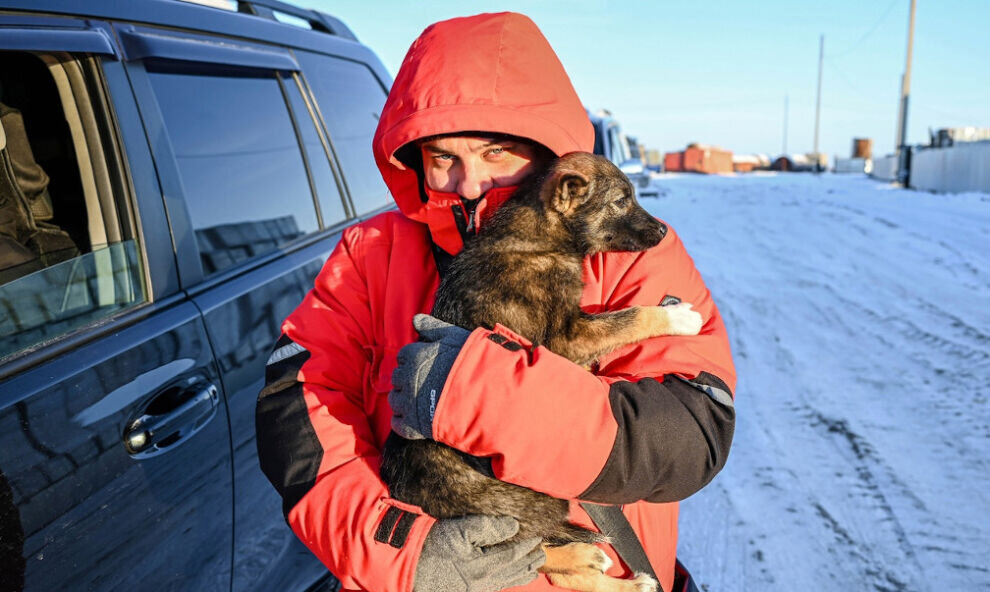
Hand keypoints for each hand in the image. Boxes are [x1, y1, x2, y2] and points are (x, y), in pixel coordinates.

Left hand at [389, 314, 470, 439]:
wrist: (485, 394)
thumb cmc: (472, 362)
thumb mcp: (454, 336)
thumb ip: (432, 327)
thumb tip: (415, 319)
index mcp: (414, 356)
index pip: (403, 356)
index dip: (414, 361)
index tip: (426, 366)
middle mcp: (407, 378)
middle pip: (397, 377)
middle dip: (407, 379)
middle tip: (425, 384)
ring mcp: (409, 402)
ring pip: (395, 400)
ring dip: (403, 400)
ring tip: (420, 402)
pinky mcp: (414, 425)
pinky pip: (397, 424)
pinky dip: (402, 422)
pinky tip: (414, 419)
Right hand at [414, 515, 544, 591]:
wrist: (407, 569)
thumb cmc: (430, 547)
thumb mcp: (457, 530)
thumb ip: (487, 527)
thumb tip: (513, 525)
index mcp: (484, 566)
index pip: (514, 554)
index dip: (527, 545)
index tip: (539, 537)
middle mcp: (484, 582)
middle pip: (514, 570)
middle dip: (530, 560)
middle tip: (543, 552)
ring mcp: (477, 589)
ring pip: (507, 581)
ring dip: (523, 573)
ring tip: (535, 567)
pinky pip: (496, 587)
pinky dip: (508, 581)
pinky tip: (510, 579)